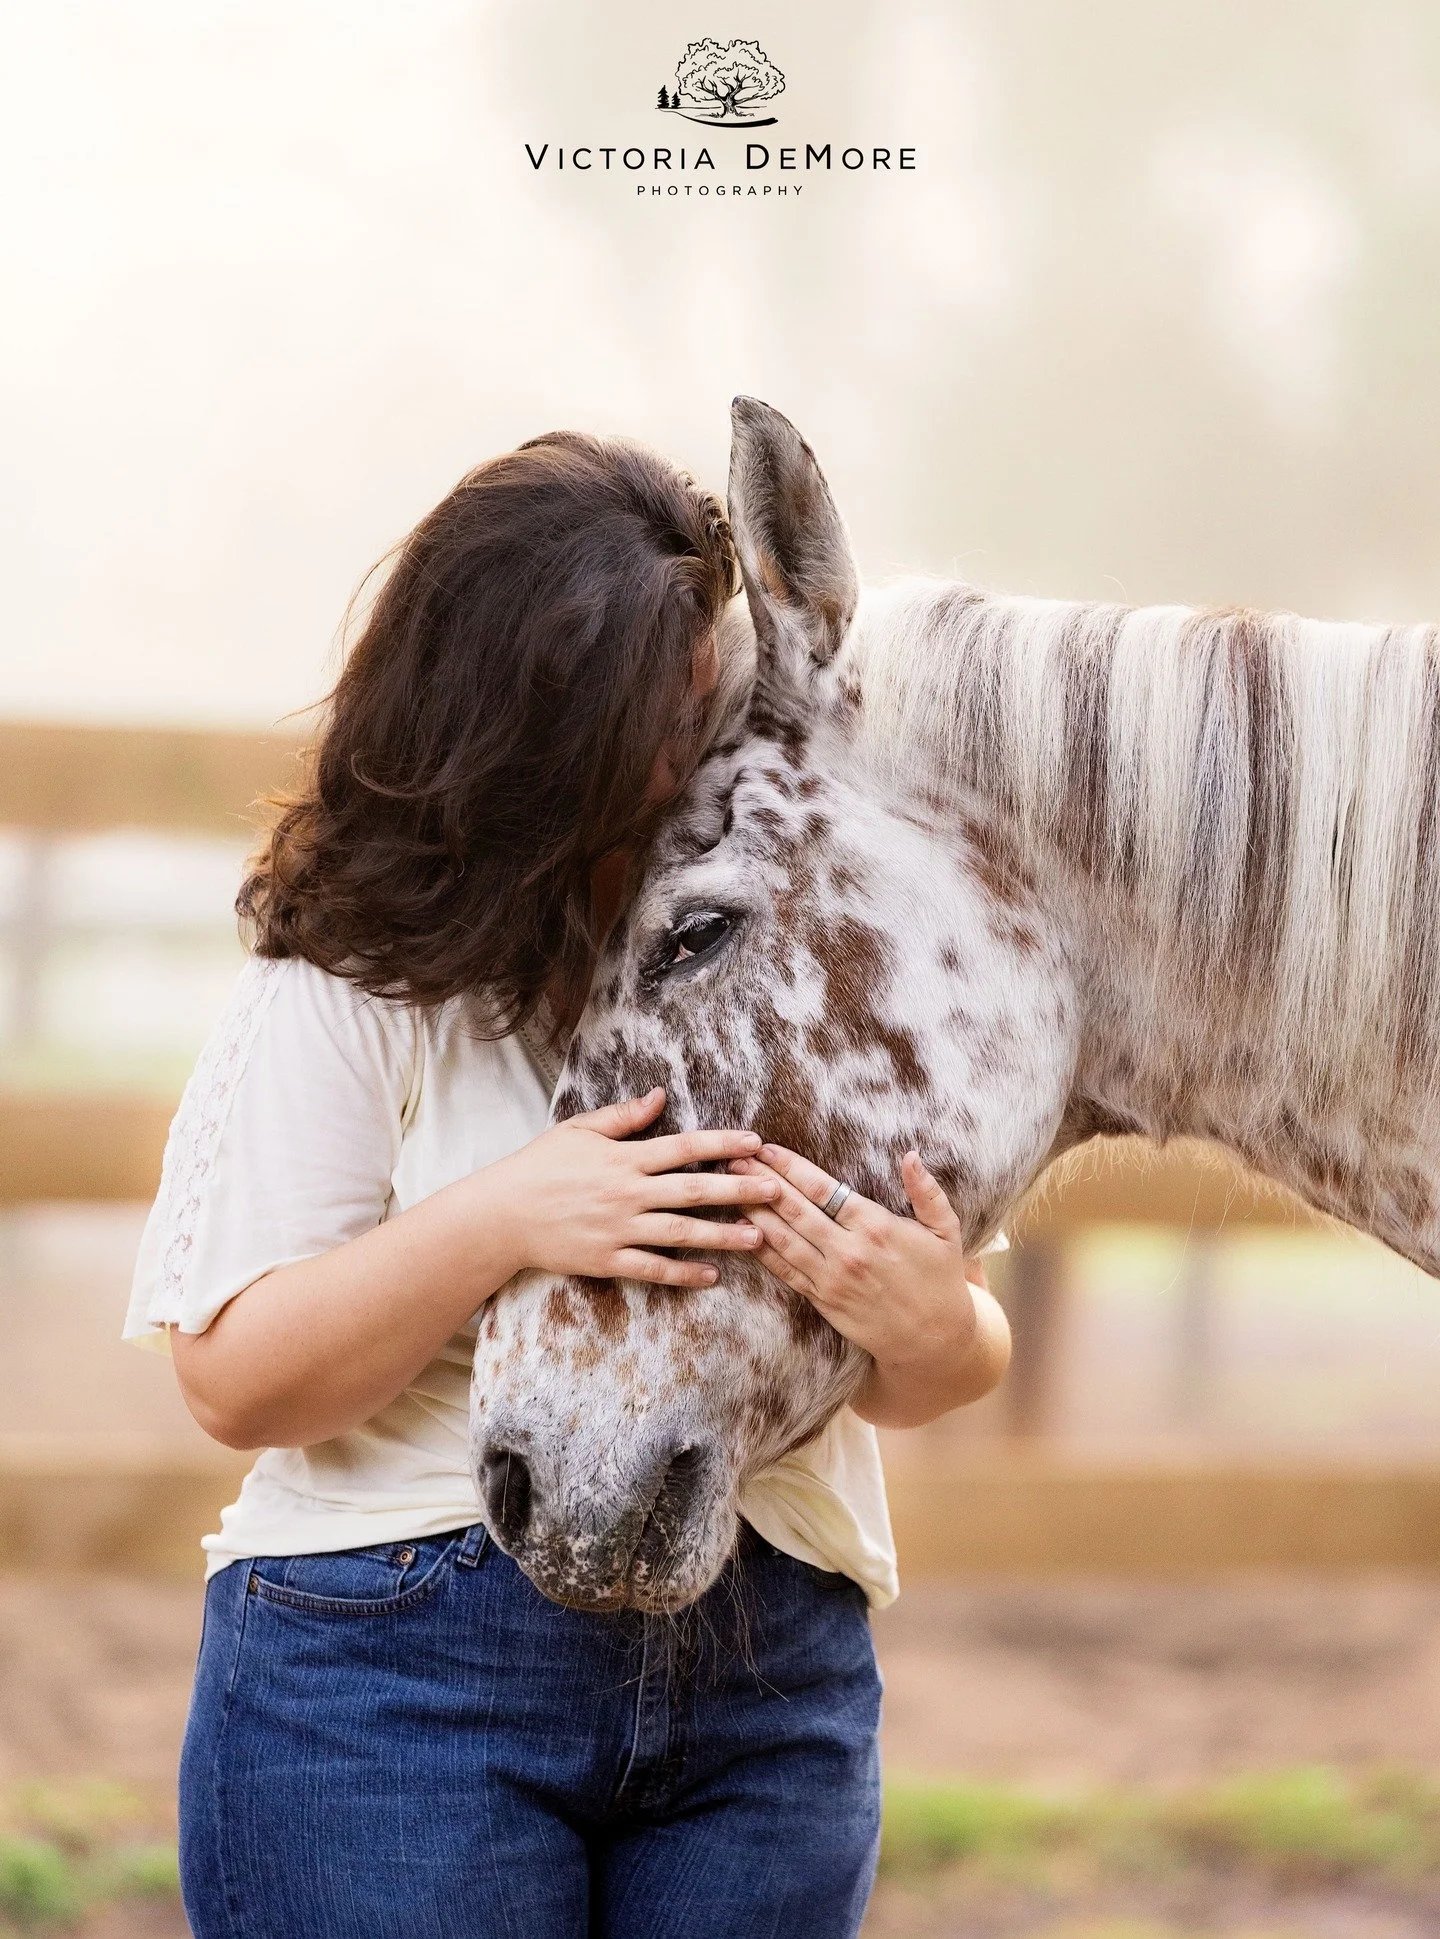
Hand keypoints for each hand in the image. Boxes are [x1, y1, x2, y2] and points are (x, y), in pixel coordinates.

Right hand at [484, 1088, 778, 1289]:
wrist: (502, 1214)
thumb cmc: (540, 1166)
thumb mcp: (579, 1130)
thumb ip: (623, 1117)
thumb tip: (660, 1096)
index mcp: (623, 1158)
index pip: (683, 1148)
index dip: (722, 1145)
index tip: (756, 1144)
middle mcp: (626, 1193)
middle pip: (692, 1191)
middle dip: (738, 1191)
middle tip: (776, 1192)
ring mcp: (618, 1229)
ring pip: (680, 1233)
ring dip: (722, 1236)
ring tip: (760, 1238)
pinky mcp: (607, 1260)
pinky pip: (652, 1269)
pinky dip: (683, 1273)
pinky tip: (713, 1276)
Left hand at [727, 1143, 1011, 1426]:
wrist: (933, 1340)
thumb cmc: (940, 1279)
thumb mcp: (946, 1232)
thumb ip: (927, 1192)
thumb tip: (911, 1154)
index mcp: (876, 1226)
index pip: (824, 1189)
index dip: (791, 1167)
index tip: (767, 1148)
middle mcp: (849, 1251)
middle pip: (795, 1209)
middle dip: (761, 1182)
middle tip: (732, 1160)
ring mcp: (832, 1278)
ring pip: (782, 1239)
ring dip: (753, 1212)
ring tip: (727, 1189)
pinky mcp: (822, 1300)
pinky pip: (785, 1271)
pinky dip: (761, 1251)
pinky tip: (740, 1232)